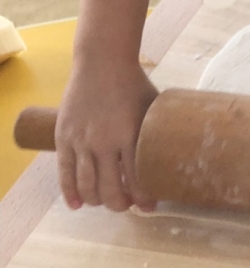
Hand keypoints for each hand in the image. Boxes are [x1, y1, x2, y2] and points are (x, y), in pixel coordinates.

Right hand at [54, 62, 157, 211]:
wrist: (103, 61)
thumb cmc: (133, 83)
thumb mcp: (151, 108)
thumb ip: (155, 133)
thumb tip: (167, 157)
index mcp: (129, 135)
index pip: (136, 178)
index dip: (143, 198)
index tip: (150, 206)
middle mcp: (104, 142)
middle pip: (110, 189)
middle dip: (119, 204)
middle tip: (126, 205)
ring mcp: (81, 140)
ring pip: (86, 185)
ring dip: (97, 200)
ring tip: (105, 202)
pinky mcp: (64, 136)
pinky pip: (65, 171)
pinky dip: (70, 191)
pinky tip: (76, 204)